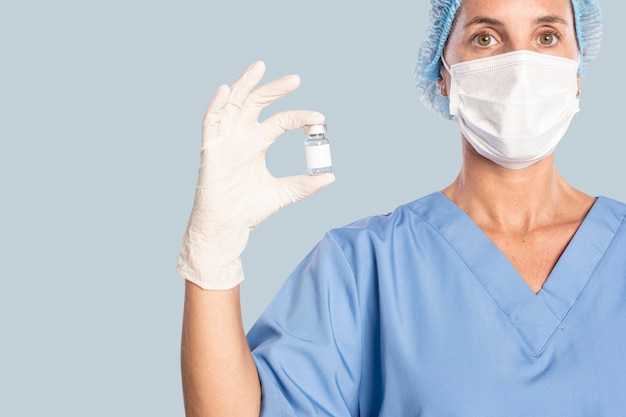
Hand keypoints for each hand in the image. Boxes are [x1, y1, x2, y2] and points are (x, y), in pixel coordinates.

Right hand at [177, 61, 334, 289]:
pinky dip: (215, 106)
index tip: (320, 119)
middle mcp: (241, 137)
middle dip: (274, 89)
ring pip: (233, 104)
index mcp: (257, 144)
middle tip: (296, 79)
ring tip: (259, 66)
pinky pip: (210, 123)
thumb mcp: (283, 194)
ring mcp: (225, 141)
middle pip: (256, 103)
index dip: (300, 117)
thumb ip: (304, 185)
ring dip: (244, 84)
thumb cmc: (249, 211)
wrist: (228, 228)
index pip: (280, 122)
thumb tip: (330, 177)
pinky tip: (224, 90)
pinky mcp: (210, 150)